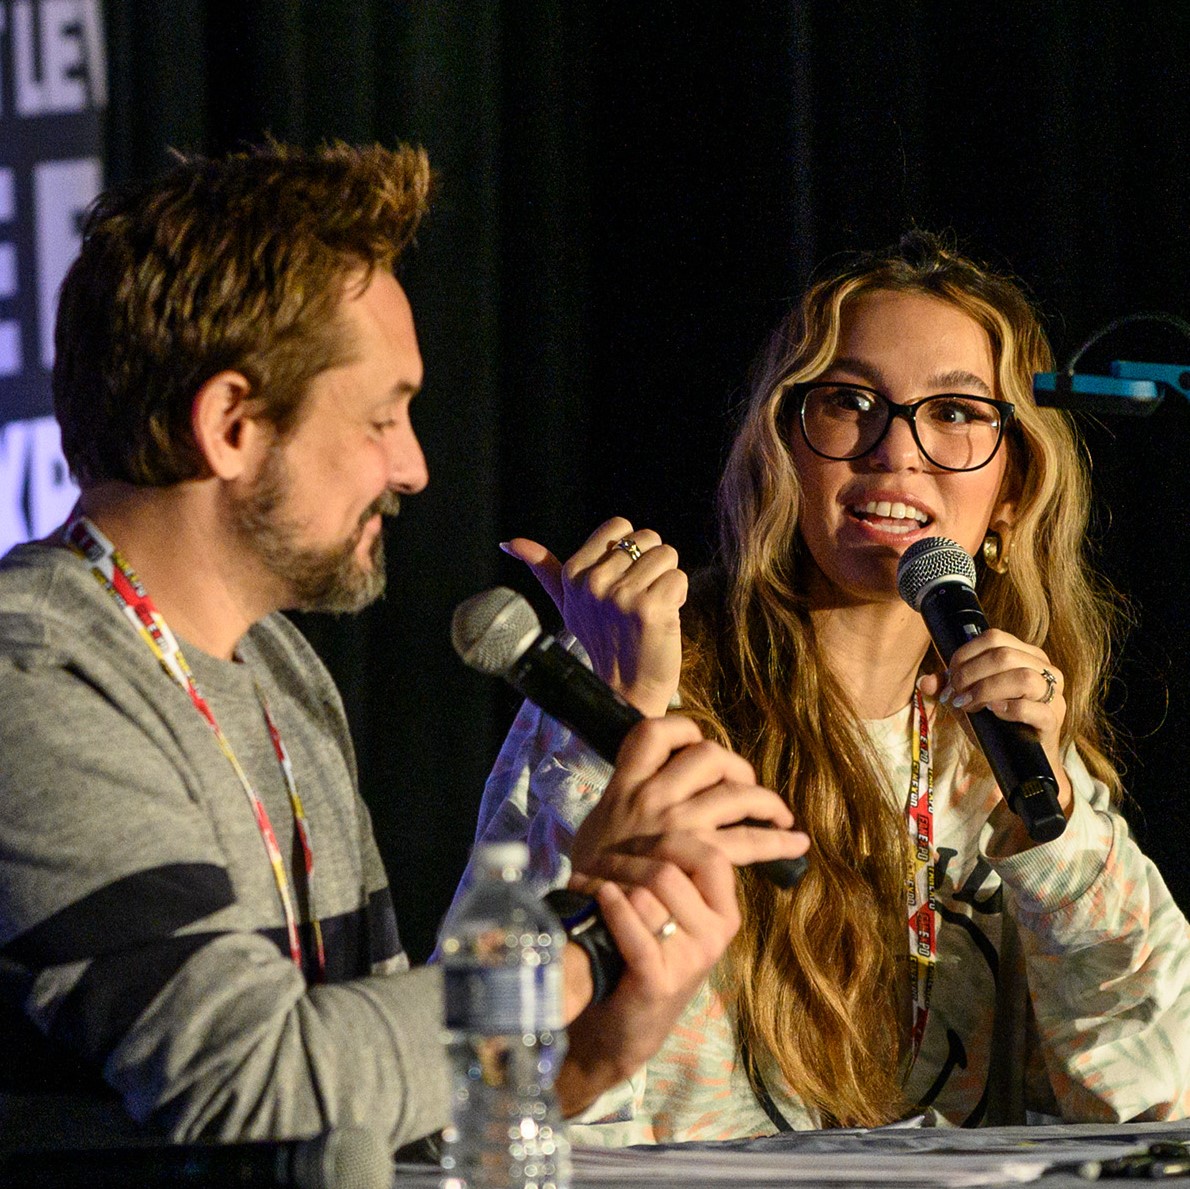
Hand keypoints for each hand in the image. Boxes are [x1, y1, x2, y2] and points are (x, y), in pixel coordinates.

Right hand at [501, 516, 685, 716]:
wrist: (625, 688)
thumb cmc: (601, 640)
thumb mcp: (567, 602)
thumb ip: (543, 568)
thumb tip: (509, 543)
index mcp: (573, 573)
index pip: (619, 525)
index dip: (631, 550)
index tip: (622, 580)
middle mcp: (593, 582)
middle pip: (648, 537)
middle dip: (652, 564)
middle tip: (638, 598)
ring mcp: (621, 596)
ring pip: (667, 554)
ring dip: (666, 580)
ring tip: (650, 608)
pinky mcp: (650, 608)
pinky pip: (679, 577)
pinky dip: (678, 596)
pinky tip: (662, 617)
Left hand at [556, 831, 747, 1115]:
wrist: (624, 1029)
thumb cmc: (646, 955)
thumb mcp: (676, 914)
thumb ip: (680, 872)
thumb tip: (668, 812)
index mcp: (724, 912)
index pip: (710, 854)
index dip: (671, 838)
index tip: (643, 841)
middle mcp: (714, 935)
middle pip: (669, 869)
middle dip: (628, 858)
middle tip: (603, 862)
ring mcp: (688, 960)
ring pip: (647, 893)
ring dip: (609, 880)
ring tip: (589, 882)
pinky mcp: (658, 982)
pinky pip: (634, 930)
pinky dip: (610, 906)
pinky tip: (597, 897)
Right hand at [570, 716, 807, 875]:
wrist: (588, 918)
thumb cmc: (591, 877)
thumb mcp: (596, 825)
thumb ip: (623, 802)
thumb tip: (644, 791)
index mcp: (626, 785)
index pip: (654, 733)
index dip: (682, 731)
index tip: (694, 745)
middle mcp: (653, 796)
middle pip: (709, 756)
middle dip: (736, 767)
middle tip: (742, 786)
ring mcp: (677, 824)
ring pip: (737, 793)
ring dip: (767, 802)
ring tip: (779, 815)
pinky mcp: (698, 855)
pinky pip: (749, 840)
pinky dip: (779, 841)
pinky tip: (796, 843)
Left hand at [917, 628, 1073, 828]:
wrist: (1020, 759)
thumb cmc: (995, 723)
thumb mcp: (967, 701)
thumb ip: (947, 688)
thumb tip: (923, 682)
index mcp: (1024, 654)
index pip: (993, 638)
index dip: (964, 656)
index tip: (950, 679)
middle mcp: (1043, 668)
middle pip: (1004, 655)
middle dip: (970, 675)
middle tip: (956, 696)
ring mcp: (1052, 694)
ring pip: (1023, 677)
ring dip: (987, 690)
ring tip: (971, 705)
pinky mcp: (1053, 719)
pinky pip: (1034, 708)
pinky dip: (1009, 709)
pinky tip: (994, 712)